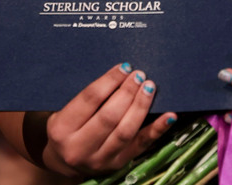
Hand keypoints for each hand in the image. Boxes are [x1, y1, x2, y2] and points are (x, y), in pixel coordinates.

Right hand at [42, 62, 176, 174]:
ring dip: (141, 106)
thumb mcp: (65, 111)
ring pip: (125, 131)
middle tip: (139, 75)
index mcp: (61, 129)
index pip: (89, 100)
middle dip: (127, 92)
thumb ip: (86, 97)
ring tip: (149, 87)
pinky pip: (141, 145)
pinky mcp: (118, 165)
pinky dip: (158, 129)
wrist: (65, 160)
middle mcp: (78, 148)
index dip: (109, 81)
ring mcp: (99, 159)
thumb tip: (120, 70)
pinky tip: (169, 116)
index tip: (124, 67)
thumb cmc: (68, 126)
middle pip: (108, 116)